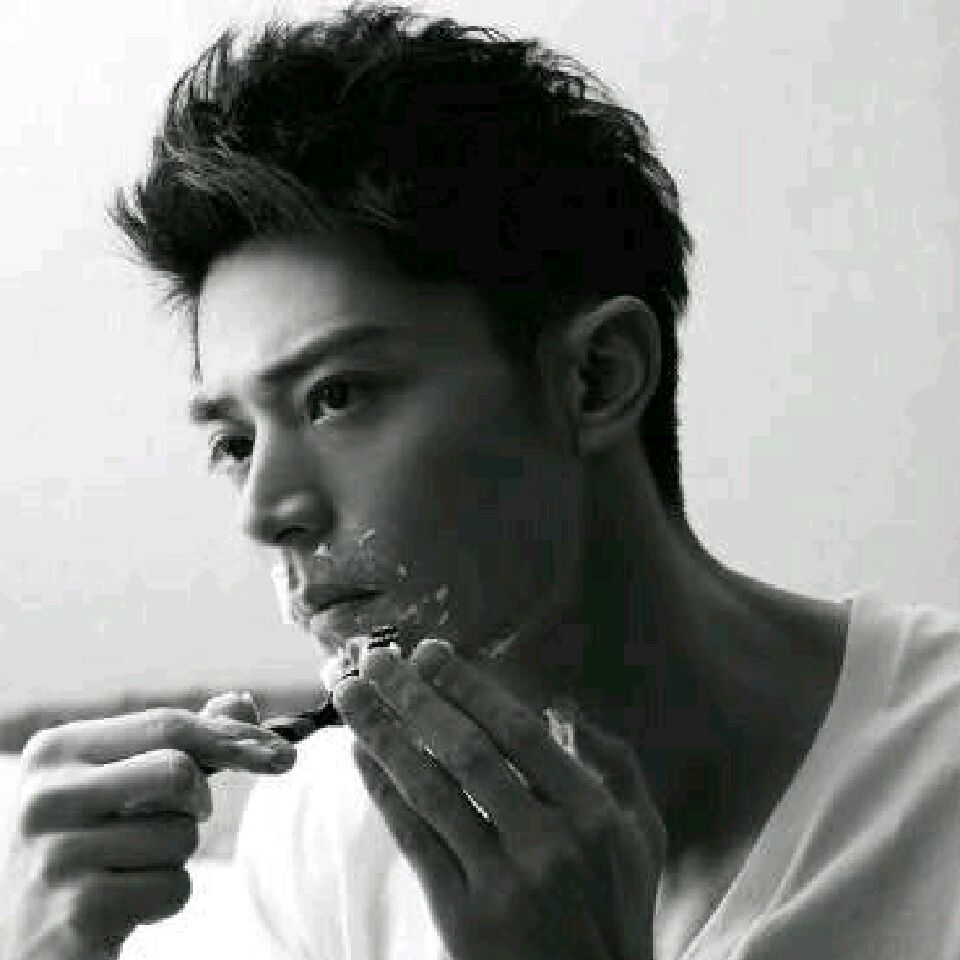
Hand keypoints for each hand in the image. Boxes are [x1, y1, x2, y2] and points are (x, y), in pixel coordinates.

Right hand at [0, 693, 297, 959]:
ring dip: (176, 855)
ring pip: (182, 835)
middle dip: (197, 801)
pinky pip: (174, 888)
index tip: (285, 753)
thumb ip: (180, 740)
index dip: (236, 739)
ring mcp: (56, 856)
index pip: (170, 726)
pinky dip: (166, 897)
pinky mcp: (77, 912)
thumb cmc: (85, 844)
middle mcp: (46, 797)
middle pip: (178, 772)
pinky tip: (124, 900)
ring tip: (130, 865)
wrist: (25, 940)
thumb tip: (243, 704)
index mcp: (55, 750)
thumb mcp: (120, 782)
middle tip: (185, 815)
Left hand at [334, 640, 665, 959]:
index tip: (430, 652)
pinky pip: (414, 840)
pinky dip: (384, 792)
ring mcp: (503, 883)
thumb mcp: (643, 838)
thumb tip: (567, 708)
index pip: (518, 731)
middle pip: (467, 752)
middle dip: (415, 697)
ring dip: (384, 735)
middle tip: (378, 658)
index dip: (468, 686)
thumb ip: (617, 766)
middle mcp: (549, 842)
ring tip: (350, 695)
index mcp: (593, 813)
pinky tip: (362, 756)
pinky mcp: (463, 918)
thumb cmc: (617, 914)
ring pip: (431, 791)